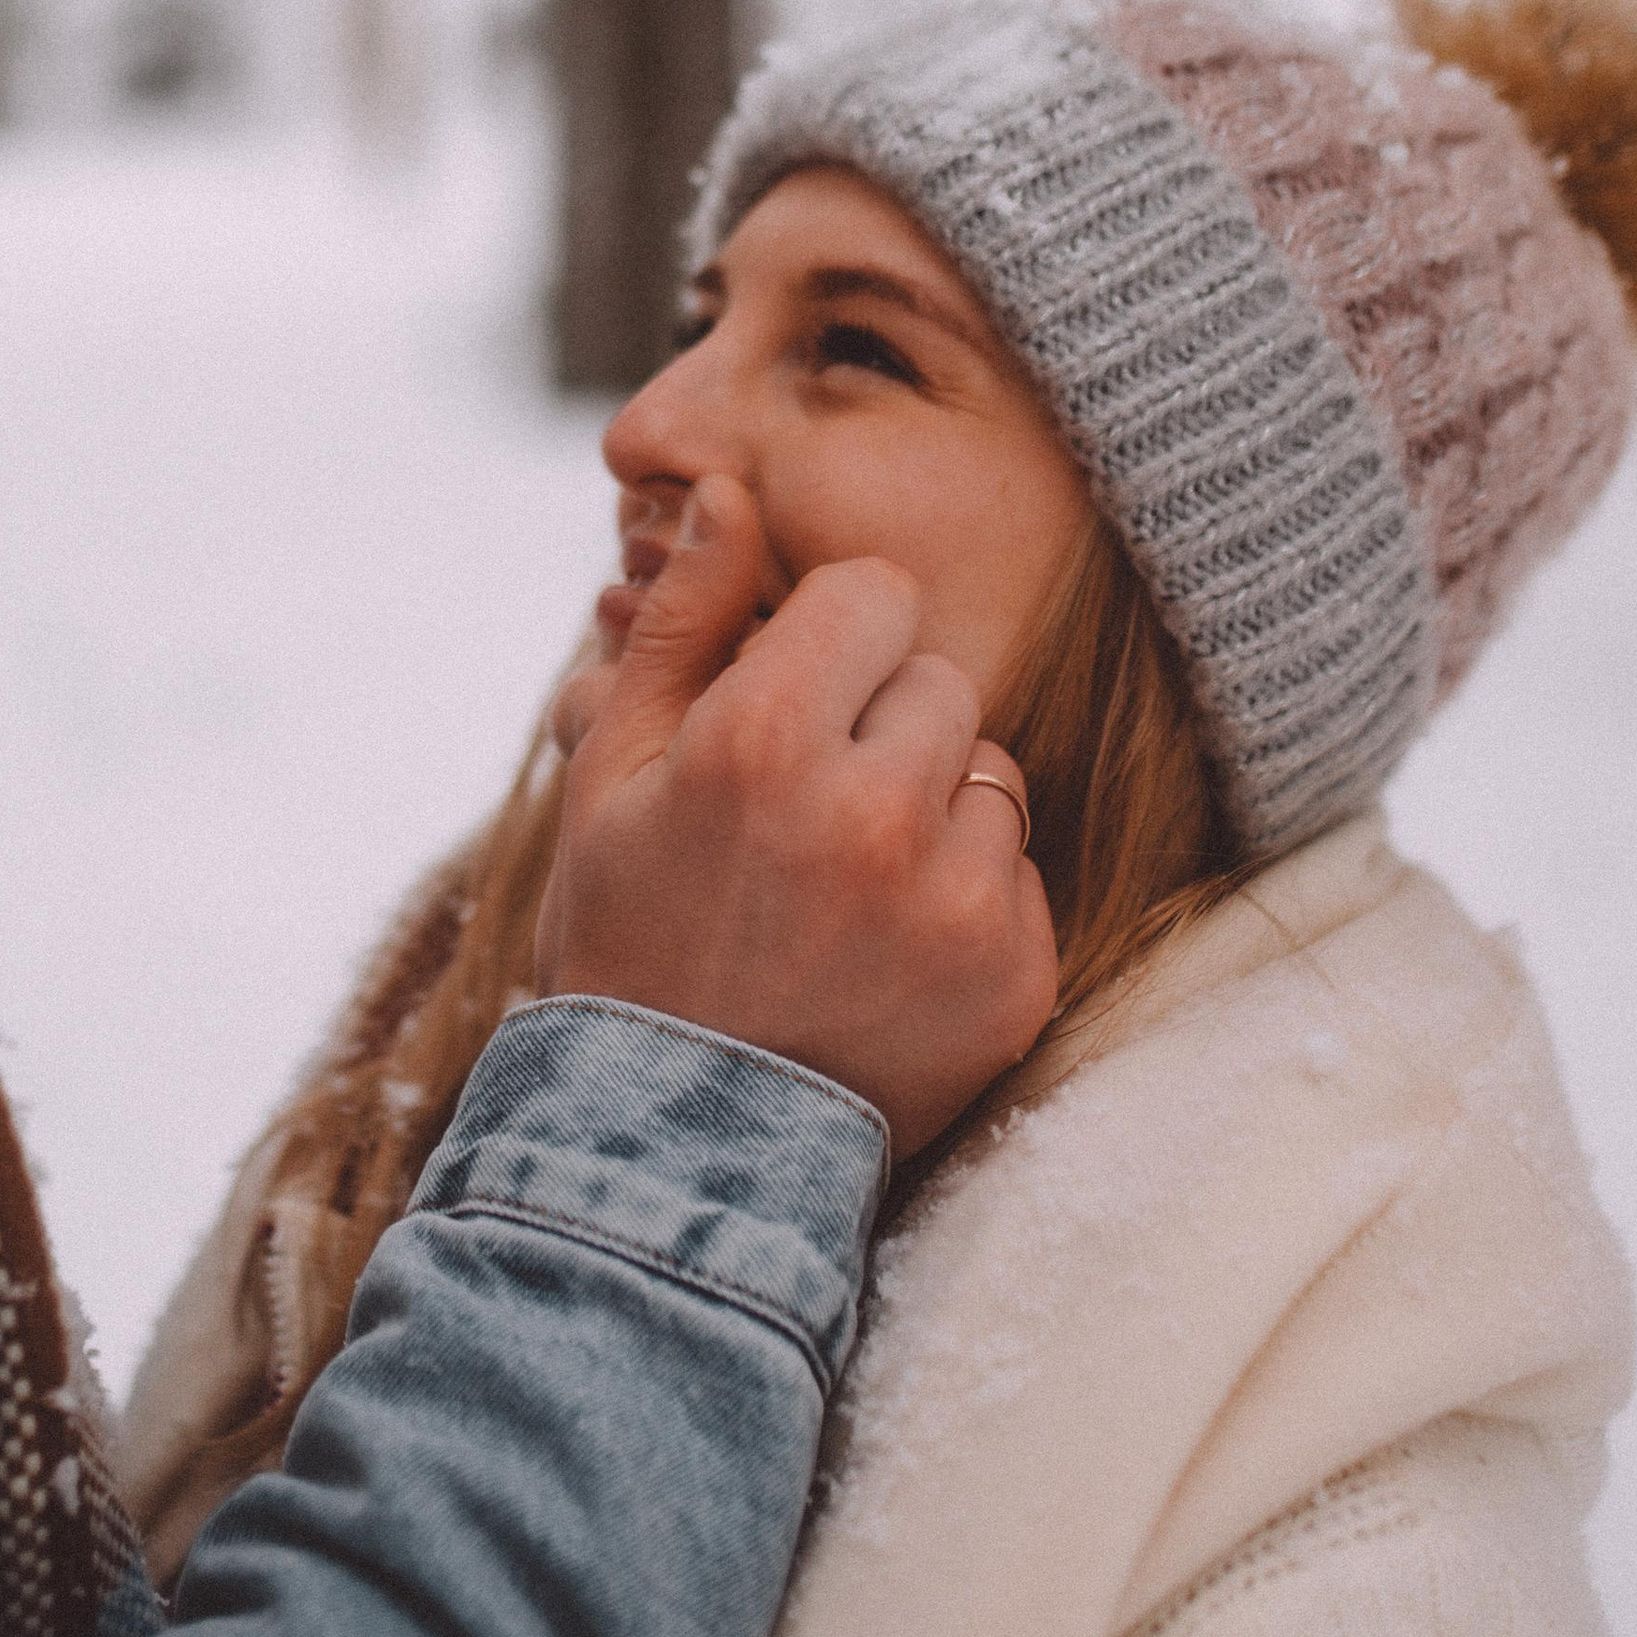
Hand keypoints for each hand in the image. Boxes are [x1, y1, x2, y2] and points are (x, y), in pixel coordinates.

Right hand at [536, 480, 1056, 1158]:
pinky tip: (887, 952)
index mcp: (767, 739)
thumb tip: (730, 492)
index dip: (828, 640)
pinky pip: (1020, 874)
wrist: (673, 1144)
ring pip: (989, 773)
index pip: (874, 594)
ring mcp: (958, 903)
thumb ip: (685, 618)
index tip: (792, 699)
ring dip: (932, 810)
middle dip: (880, 724)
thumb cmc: (628, 936)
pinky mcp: (1015, 978)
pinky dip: (967, 901)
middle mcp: (877, 812)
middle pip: (937, 680)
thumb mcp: (616, 771)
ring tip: (847, 887)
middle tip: (808, 812)